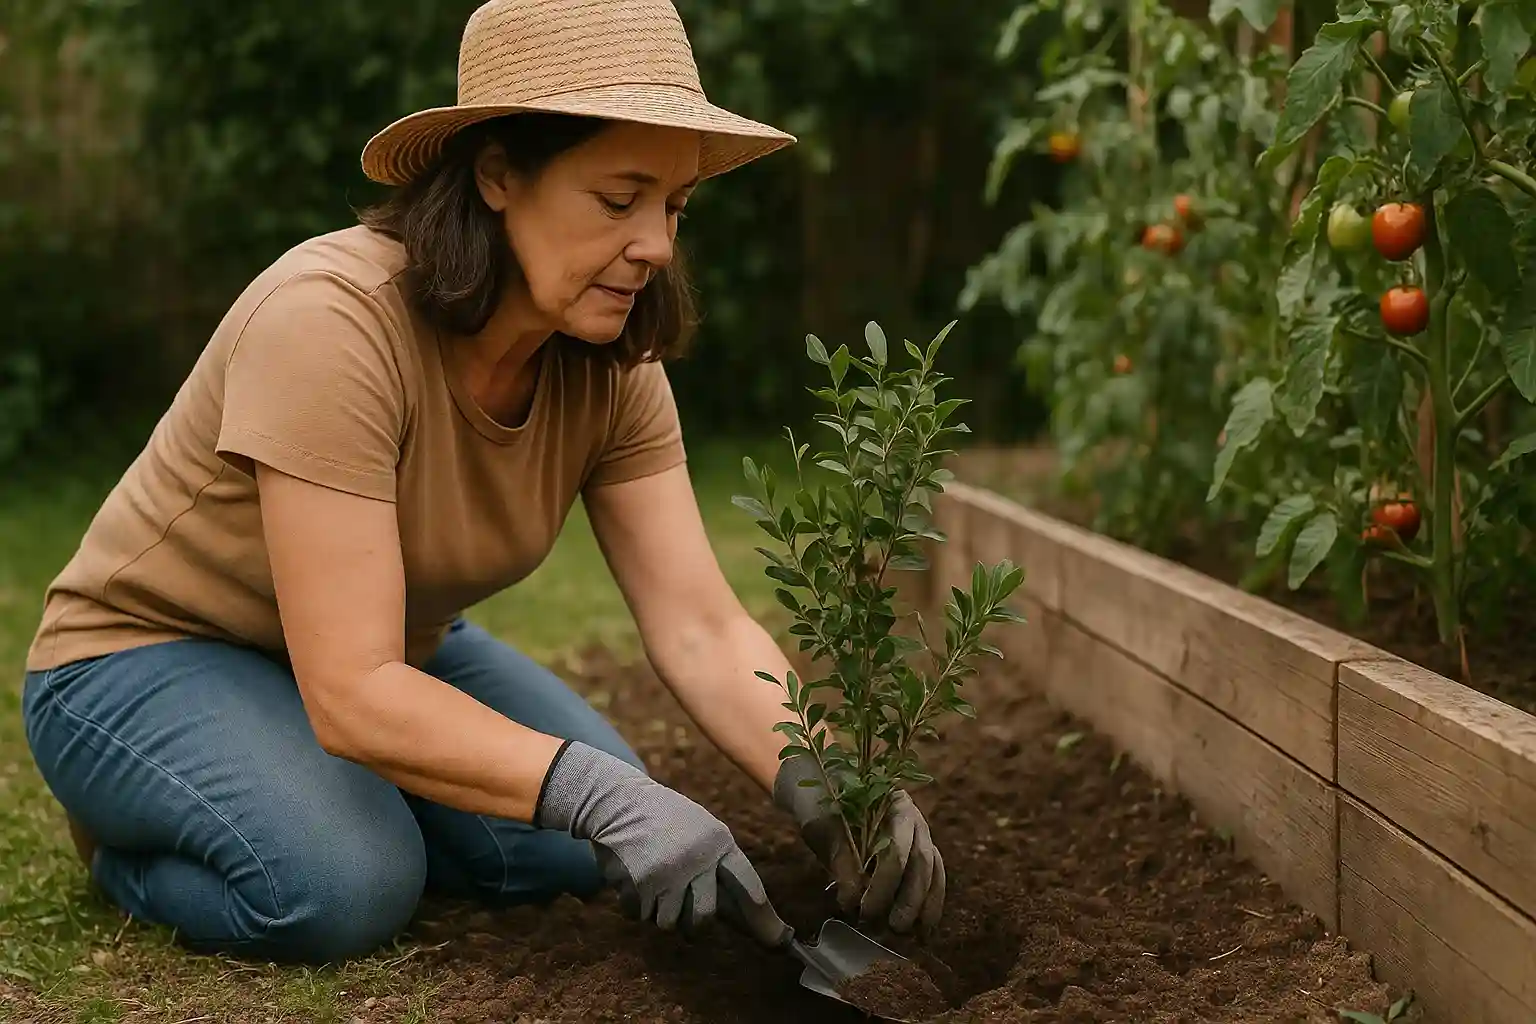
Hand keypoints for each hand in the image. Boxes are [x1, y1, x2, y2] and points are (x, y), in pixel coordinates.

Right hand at [535, 740, 790, 946]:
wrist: (618, 800)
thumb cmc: (663, 820)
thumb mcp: (699, 830)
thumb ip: (718, 867)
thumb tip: (747, 915)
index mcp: (718, 841)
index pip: (747, 884)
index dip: (762, 915)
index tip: (778, 939)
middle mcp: (698, 858)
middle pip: (704, 917)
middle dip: (693, 926)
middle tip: (685, 920)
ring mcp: (669, 872)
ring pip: (668, 922)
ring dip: (657, 912)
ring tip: (652, 883)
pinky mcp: (641, 882)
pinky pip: (640, 916)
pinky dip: (634, 905)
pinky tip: (632, 878)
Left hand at [774, 755, 945, 933]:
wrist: (822, 787)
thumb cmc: (822, 805)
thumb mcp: (824, 829)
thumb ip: (841, 861)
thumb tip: (852, 902)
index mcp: (892, 803)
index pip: (895, 849)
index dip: (883, 885)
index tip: (864, 910)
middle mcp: (913, 818)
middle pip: (921, 862)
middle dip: (910, 899)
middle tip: (893, 928)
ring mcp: (920, 834)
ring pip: (933, 870)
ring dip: (926, 904)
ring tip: (915, 934)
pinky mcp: (919, 851)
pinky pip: (933, 876)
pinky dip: (930, 901)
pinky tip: (923, 926)